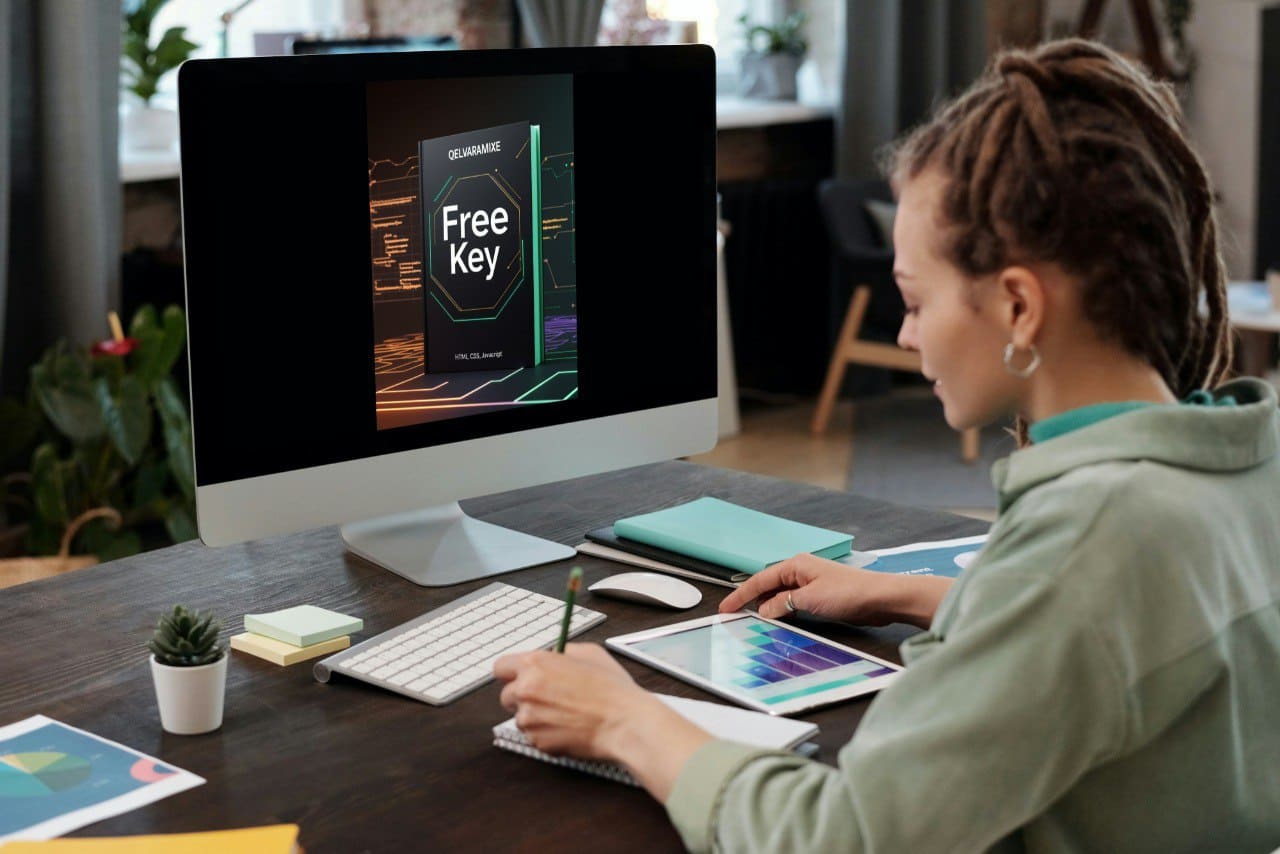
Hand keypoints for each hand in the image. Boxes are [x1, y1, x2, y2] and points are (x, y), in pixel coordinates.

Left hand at [493, 643, 712, 800]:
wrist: (625, 723)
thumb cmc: (612, 690)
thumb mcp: (590, 653)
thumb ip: (564, 652)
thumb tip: (554, 655)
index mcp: (535, 664)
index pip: (501, 667)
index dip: (512, 673)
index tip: (520, 677)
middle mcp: (526, 691)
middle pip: (506, 695)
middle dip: (523, 696)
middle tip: (548, 698)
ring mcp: (529, 719)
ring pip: (521, 718)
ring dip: (536, 717)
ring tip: (565, 714)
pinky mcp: (537, 742)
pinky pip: (534, 737)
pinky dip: (546, 734)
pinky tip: (569, 727)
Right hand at [718, 553, 952, 627]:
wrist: (882, 598)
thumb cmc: (850, 593)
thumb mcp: (809, 600)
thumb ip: (783, 604)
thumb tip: (765, 611)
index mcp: (796, 565)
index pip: (760, 579)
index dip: (741, 594)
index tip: (726, 608)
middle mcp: (802, 571)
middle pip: (769, 586)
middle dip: (752, 601)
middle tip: (735, 618)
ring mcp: (811, 584)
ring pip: (781, 596)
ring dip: (769, 609)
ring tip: (753, 623)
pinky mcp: (821, 597)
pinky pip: (794, 604)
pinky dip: (784, 613)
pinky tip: (780, 623)